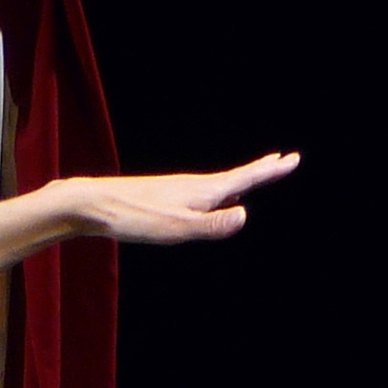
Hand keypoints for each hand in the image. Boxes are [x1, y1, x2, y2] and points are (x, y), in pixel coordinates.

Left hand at [57, 153, 299, 243]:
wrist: (95, 204)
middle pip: (235, 177)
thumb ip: (211, 226)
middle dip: (260, 170)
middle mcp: (193, 185)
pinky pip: (202, 192)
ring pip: (218, 184)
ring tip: (253, 178)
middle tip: (282, 161)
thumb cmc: (135, 218)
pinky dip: (218, 191)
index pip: (244, 180)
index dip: (269, 172)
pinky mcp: (164, 197)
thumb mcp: (176, 228)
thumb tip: (245, 215)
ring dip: (240, 180)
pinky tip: (211, 199)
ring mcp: (178, 189)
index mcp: (202, 191)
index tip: (293, 159)